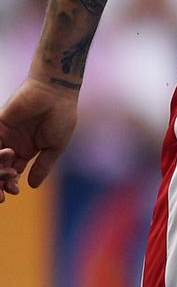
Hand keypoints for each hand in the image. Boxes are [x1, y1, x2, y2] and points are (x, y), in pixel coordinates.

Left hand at [0, 79, 78, 202]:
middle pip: (1, 166)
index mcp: (28, 150)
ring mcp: (5, 134)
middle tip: (0, 192)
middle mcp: (14, 143)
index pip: (15, 171)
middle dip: (0, 180)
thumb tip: (32, 185)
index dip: (12, 182)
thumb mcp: (55, 147)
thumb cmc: (61, 118)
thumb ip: (43, 166)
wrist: (56, 93)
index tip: (14, 192)